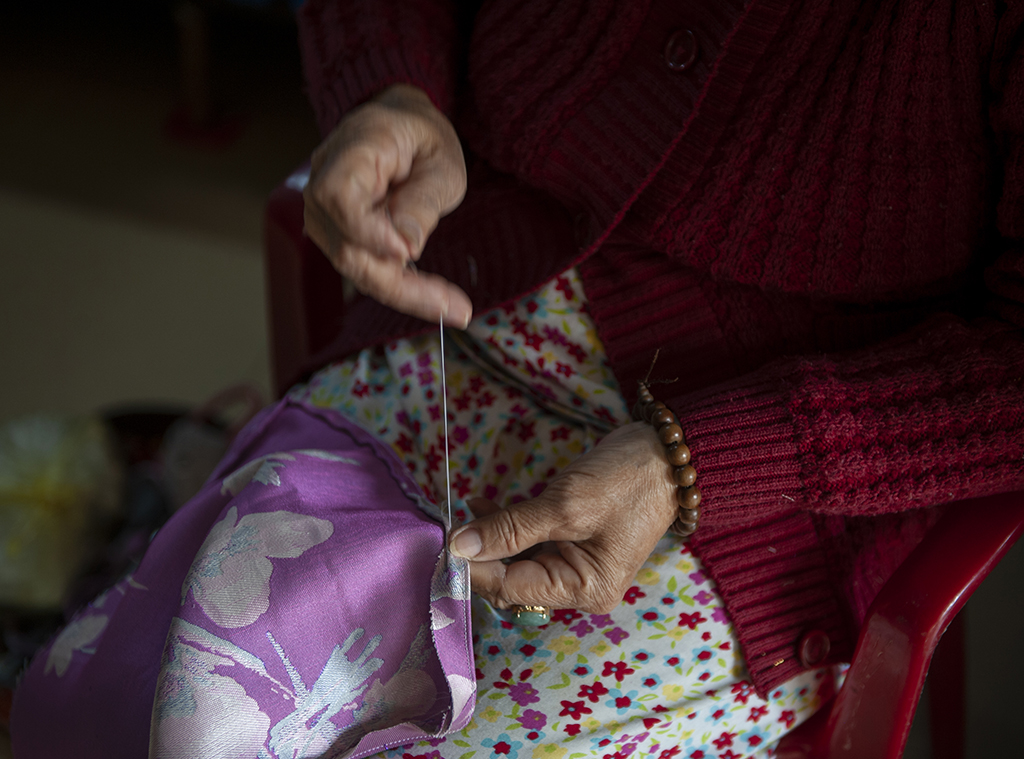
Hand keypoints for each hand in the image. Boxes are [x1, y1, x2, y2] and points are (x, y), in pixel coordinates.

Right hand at [303, 84, 472, 326]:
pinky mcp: (337, 234)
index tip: (405, 252)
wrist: (400, 125)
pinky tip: (435, 298)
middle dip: (401, 284)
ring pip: (354, 266)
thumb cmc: (424, 139)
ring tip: (453, 305)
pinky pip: (363, 267)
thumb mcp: (442, 163)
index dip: (367, 231)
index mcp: (353, 150)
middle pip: (347, 246)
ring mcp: (325, 211)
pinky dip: (399, 287)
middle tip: (456, 307)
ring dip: (404, 291)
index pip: (339, 197)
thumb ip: (423, 201)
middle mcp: (324, 182)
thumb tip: (406, 245)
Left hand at [449, 423, 678, 612]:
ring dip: (491, 535)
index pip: (511, 588)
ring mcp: (574, 562)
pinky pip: (528, 540)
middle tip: (452, 520)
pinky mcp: (570, 538)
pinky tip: (485, 503)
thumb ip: (510, 528)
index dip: (475, 567)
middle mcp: (578, 585)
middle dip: (481, 552)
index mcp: (584, 590)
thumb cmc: (627, 482)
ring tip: (468, 507)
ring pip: (515, 558)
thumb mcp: (566, 506)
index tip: (445, 539)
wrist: (669, 452)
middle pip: (511, 579)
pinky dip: (507, 524)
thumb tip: (459, 546)